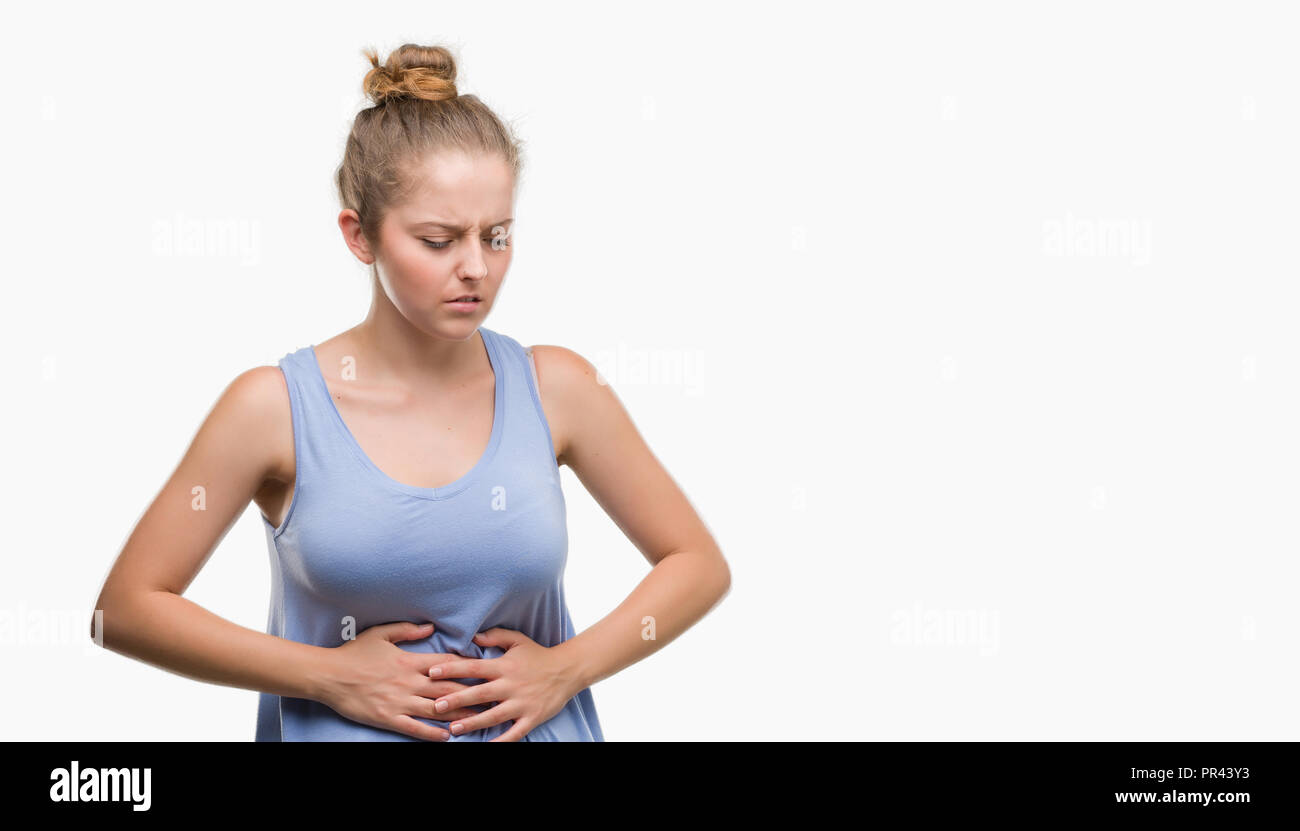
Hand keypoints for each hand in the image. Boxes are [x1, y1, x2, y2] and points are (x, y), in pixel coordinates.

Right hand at [316, 621, 487, 740]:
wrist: (328, 675)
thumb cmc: (354, 653)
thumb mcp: (381, 634)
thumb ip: (408, 631)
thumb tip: (431, 627)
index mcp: (410, 660)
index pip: (446, 664)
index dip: (468, 667)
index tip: (485, 670)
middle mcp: (409, 682)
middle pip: (448, 689)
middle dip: (472, 694)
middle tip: (493, 698)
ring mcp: (399, 701)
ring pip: (436, 710)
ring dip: (458, 715)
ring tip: (479, 719)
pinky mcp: (388, 717)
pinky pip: (415, 727)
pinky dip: (432, 732)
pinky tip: (447, 736)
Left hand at [427, 628, 585, 741]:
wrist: (568, 670)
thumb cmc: (538, 655)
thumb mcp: (518, 640)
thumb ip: (495, 637)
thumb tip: (473, 637)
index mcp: (504, 666)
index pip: (473, 667)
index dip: (452, 669)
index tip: (432, 673)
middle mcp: (511, 685)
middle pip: (480, 694)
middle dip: (456, 699)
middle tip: (435, 706)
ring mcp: (522, 703)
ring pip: (494, 715)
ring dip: (473, 722)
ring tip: (454, 729)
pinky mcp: (532, 717)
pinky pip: (514, 733)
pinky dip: (501, 741)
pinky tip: (486, 746)